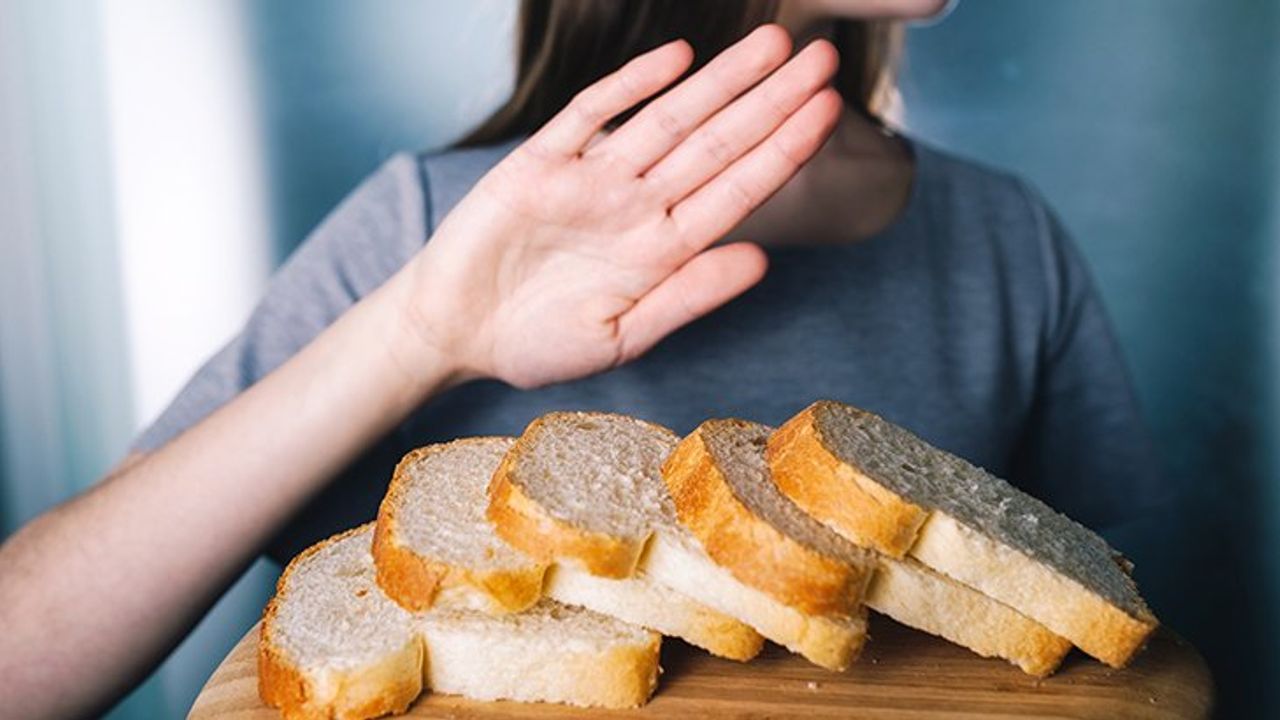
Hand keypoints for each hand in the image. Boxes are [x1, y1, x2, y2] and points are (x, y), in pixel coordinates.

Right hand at [403, 24, 839, 388]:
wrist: (453, 332)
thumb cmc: (536, 344)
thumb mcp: (620, 337)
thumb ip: (688, 297)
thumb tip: (762, 261)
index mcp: (662, 250)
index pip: (738, 190)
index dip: (784, 150)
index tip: (830, 114)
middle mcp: (637, 205)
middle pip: (717, 143)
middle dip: (771, 100)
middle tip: (824, 58)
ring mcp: (592, 179)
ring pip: (667, 118)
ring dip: (719, 81)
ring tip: (773, 43)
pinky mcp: (540, 162)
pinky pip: (592, 114)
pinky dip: (632, 84)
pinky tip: (678, 57)